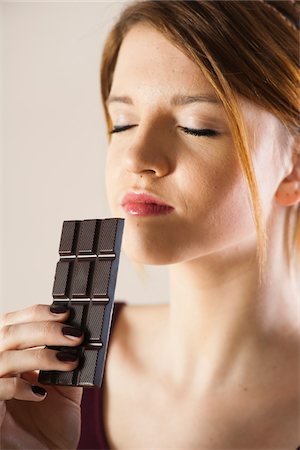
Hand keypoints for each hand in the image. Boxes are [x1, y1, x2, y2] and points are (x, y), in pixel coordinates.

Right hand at [0, 303, 83, 448]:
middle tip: (74, 334)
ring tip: (69, 360)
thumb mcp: (64, 388)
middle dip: (44, 329)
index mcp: (11, 357)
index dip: (36, 313)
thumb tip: (80, 334)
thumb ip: (66, 361)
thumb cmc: (50, 428)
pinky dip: (19, 387)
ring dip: (40, 355)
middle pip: (8, 334)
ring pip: (4, 358)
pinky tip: (41, 393)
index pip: (13, 323)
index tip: (65, 312)